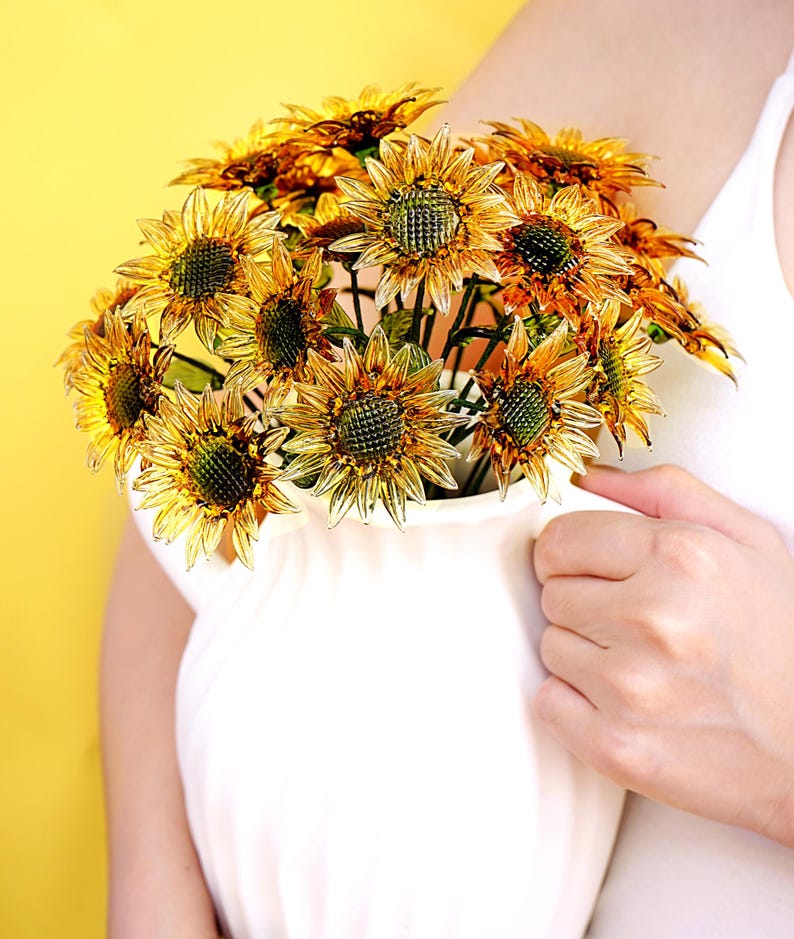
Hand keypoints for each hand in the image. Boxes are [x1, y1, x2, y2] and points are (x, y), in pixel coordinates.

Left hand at [532, 464, 793, 845]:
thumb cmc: (783, 641)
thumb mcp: (748, 542)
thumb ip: (664, 492)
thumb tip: (587, 477)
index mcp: (683, 556)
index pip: (560, 539)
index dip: (570, 554)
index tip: (592, 570)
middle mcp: (654, 617)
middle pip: (552, 594)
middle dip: (585, 603)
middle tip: (636, 623)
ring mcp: (633, 686)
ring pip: (551, 647)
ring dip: (585, 655)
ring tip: (645, 665)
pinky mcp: (617, 745)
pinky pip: (549, 703)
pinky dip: (577, 705)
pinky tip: (628, 703)